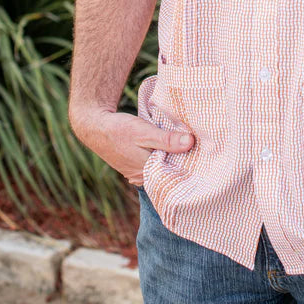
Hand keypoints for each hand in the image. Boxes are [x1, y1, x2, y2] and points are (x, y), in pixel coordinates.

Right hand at [70, 108, 194, 186]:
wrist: (95, 126)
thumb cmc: (119, 130)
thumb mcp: (145, 132)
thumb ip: (167, 139)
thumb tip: (191, 142)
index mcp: (147, 174)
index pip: (174, 177)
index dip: (191, 167)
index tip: (208, 157)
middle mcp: (143, 177)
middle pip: (170, 172)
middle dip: (185, 162)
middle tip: (206, 151)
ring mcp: (139, 172)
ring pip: (163, 167)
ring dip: (175, 158)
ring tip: (195, 148)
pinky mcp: (137, 163)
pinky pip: (156, 162)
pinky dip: (165, 155)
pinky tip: (176, 145)